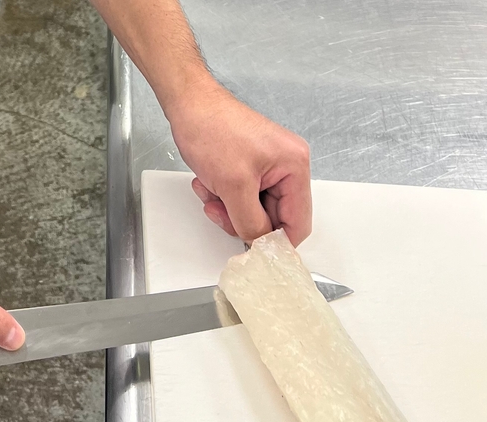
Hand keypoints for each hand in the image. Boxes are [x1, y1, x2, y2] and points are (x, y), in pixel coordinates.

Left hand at [166, 79, 311, 245]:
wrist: (188, 105)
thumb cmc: (212, 131)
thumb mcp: (233, 186)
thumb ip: (251, 222)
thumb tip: (261, 245)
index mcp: (295, 167)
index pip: (298, 222)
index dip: (277, 242)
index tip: (255, 252)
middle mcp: (287, 166)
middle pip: (273, 218)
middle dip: (242, 219)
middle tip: (219, 211)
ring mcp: (268, 167)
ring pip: (253, 210)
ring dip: (228, 209)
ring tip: (210, 191)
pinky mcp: (249, 167)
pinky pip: (241, 197)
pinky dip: (222, 197)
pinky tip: (207, 183)